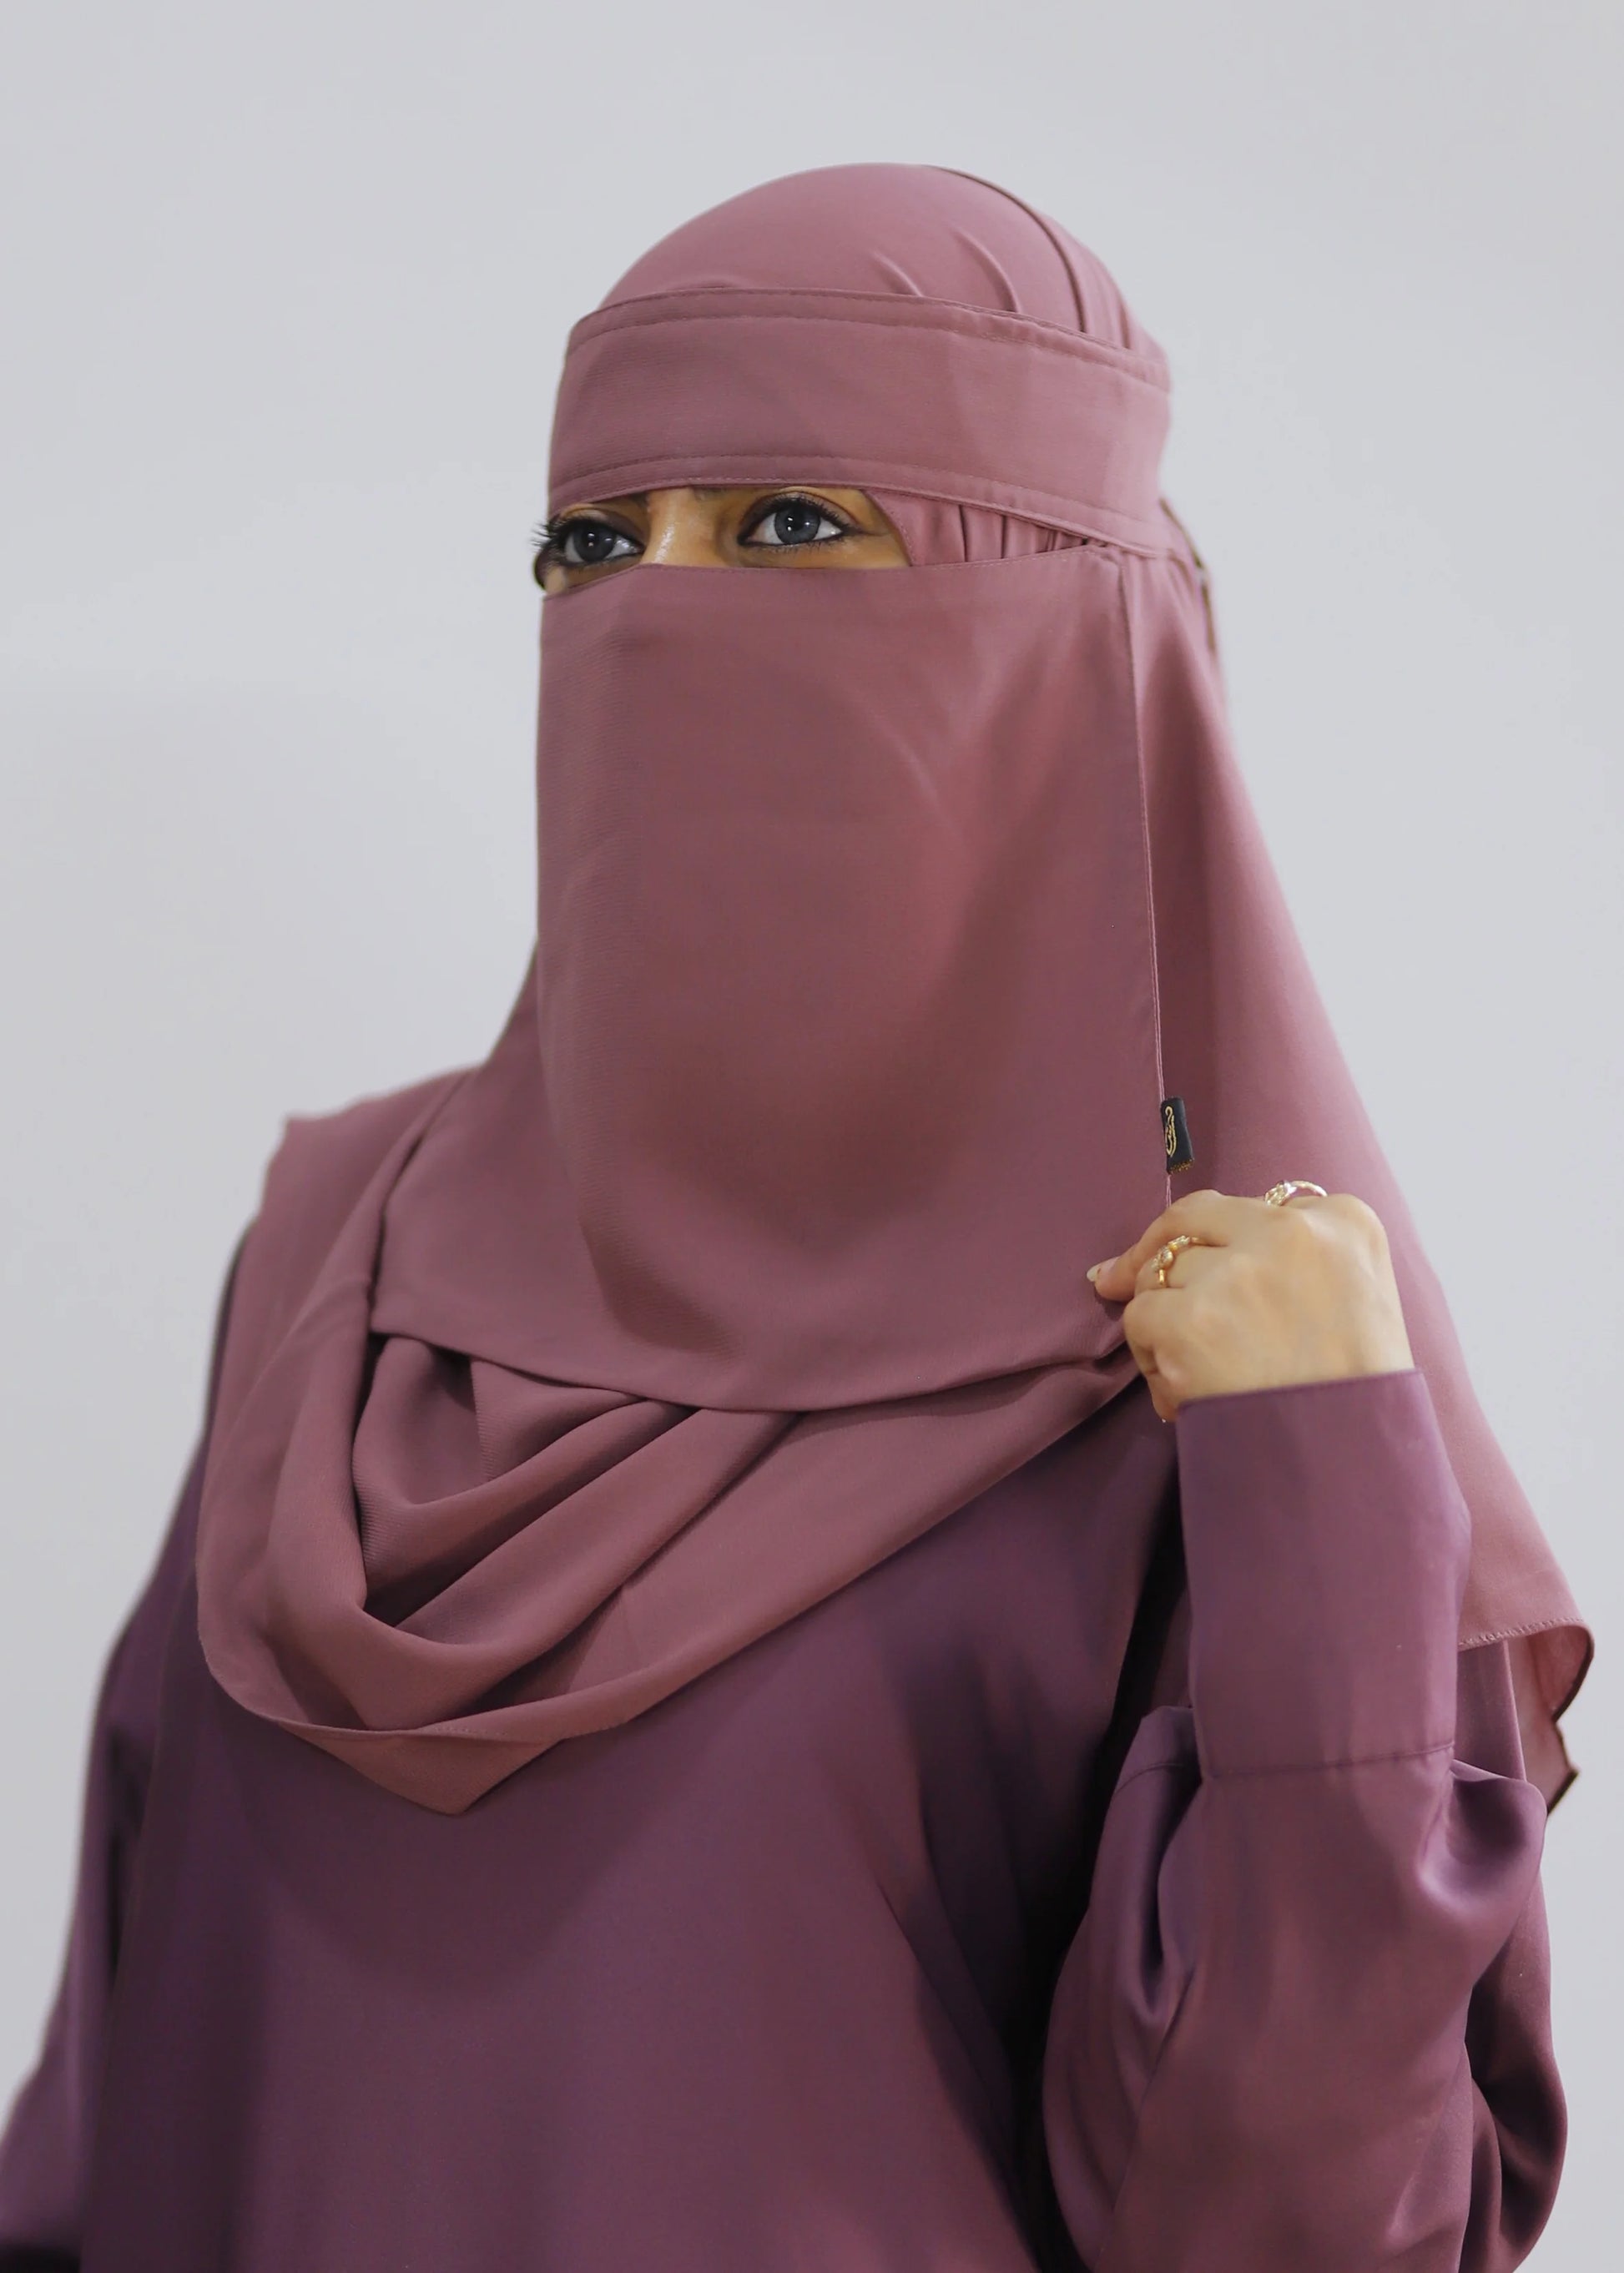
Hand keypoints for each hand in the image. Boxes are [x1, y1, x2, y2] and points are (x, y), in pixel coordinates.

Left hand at [1089, 1188, 1413, 1422]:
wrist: (1352, 1465)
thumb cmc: (1358, 1397)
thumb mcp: (1362, 1301)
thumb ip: (1302, 1261)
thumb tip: (1210, 1248)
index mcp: (1345, 1222)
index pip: (1254, 1207)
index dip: (1216, 1235)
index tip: (1192, 1251)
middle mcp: (1292, 1233)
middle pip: (1194, 1224)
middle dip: (1155, 1252)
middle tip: (1117, 1278)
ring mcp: (1237, 1274)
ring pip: (1162, 1272)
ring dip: (1164, 1320)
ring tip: (1198, 1373)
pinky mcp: (1191, 1319)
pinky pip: (1141, 1318)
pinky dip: (1152, 1358)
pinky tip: (1184, 1393)